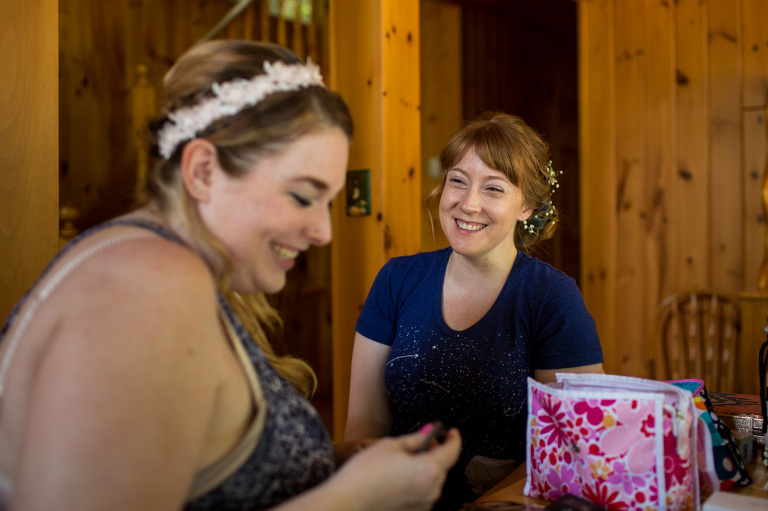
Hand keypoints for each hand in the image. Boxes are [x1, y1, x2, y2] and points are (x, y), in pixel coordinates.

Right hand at [332, 427, 460, 510]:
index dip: (454, 439)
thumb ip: (416, 438)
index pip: (452, 451)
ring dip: (426, 468)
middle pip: (442, 467)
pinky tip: (400, 477)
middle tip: (423, 441)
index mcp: (430, 469)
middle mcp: (432, 490)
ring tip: (406, 460)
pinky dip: (418, 482)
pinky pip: (423, 492)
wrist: (348, 501)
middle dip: (436, 453)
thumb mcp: (391, 445)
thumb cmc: (366, 471)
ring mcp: (424, 504)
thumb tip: (430, 431)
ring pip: (432, 480)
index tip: (452, 432)